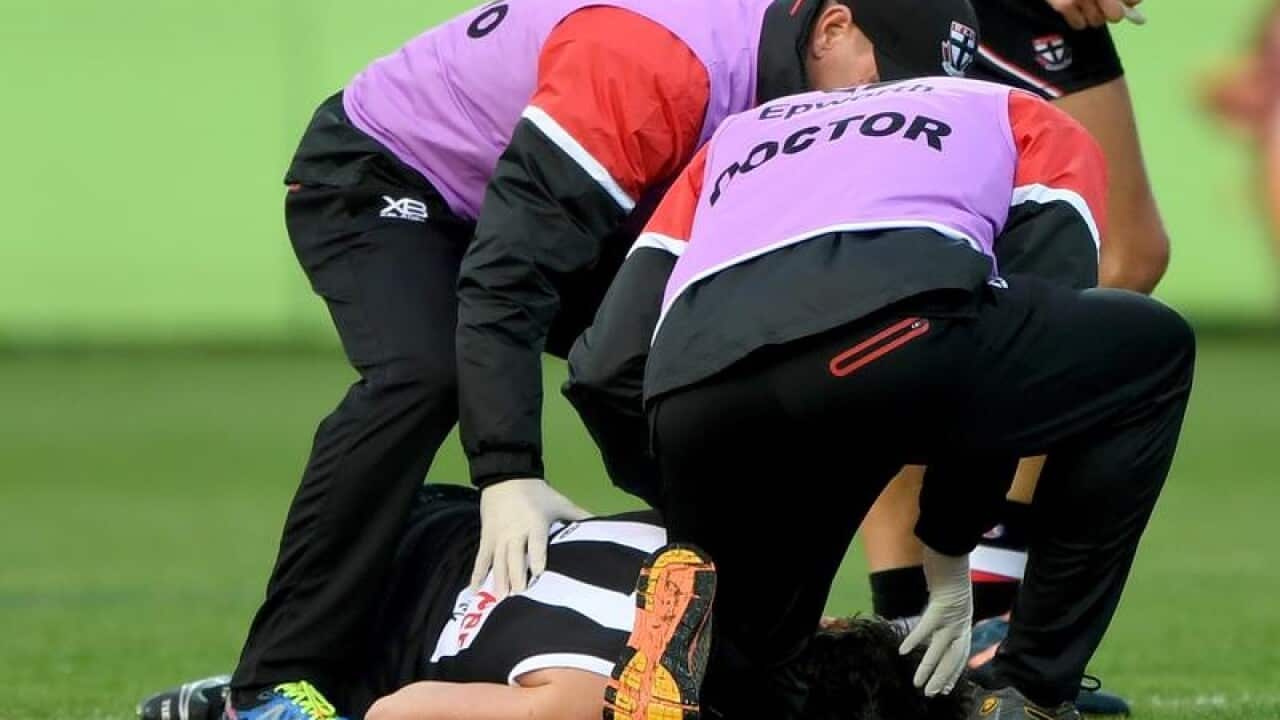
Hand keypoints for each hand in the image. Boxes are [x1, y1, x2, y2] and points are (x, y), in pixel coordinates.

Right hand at [471, 478, 590, 595]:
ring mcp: (499, 536)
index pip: (536, 543)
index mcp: (535, 523)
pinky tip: (475, 591)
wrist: (505, 476)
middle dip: (517, 577)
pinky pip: (481, 559)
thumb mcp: (558, 502)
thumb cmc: (537, 493)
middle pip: (515, 556)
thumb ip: (578, 515)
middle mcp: (515, 532)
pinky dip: (477, 575)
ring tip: (500, 599)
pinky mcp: (487, 538)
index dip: (537, 558)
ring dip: (499, 580)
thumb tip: (602, 523)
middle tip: (519, 596)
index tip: (538, 574)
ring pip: (498, 561)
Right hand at [899, 547, 972, 696]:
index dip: (954, 672)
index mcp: (963, 622)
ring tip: (918, 684)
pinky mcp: (941, 605)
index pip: (961, 653)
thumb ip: (946, 611)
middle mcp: (960, 622)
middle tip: (932, 694)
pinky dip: (915, 639)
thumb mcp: (951, 597)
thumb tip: (937, 619)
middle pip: (953, 657)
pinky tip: (903, 650)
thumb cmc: (950, 571)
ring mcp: (952, 616)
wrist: (953, 552)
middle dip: (943, 678)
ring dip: (928, 668)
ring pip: (940, 648)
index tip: (948, 688)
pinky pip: (926, 626)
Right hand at [1045, 0, 1141, 29]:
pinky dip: (1077, 20)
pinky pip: (1079, 25)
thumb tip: (1132, 4)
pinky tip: (1073, 9)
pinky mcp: (1064, 5)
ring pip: (1096, 22)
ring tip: (1085, 5)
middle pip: (1115, 16)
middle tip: (1105, 7)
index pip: (1132, 0)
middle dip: (1112, 13)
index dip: (1130, 2)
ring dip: (1093, 16)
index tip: (1127, 3)